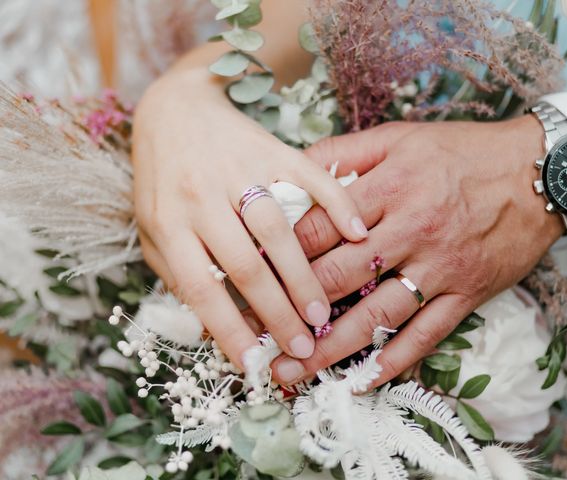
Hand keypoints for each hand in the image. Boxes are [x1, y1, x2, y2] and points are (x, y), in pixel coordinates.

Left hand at [132, 69, 367, 367]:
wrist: (176, 107)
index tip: (253, 362)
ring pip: (279, 230)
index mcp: (170, 221)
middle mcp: (204, 197)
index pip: (200, 286)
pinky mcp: (272, 149)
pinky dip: (336, 205)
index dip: (227, 329)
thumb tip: (205, 321)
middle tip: (302, 345)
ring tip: (323, 312)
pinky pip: (310, 178)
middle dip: (276, 313)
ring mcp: (241, 170)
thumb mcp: (151, 225)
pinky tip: (357, 235)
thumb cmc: (162, 176)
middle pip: (247, 265)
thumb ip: (173, 269)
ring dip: (304, 275)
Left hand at [272, 116, 563, 386]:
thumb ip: (344, 150)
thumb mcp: (401, 136)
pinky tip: (361, 381)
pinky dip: (394, 361)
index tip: (248, 276)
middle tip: (254, 334)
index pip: (318, 228)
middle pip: (338, 277)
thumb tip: (293, 165)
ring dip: (330, 348)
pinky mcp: (466, 294)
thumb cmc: (463, 152)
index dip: (278, 254)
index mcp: (389, 187)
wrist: (540, 172)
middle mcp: (411, 229)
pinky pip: (426, 335)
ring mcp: (440, 266)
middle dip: (290, 308)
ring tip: (292, 371)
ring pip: (376, 315)